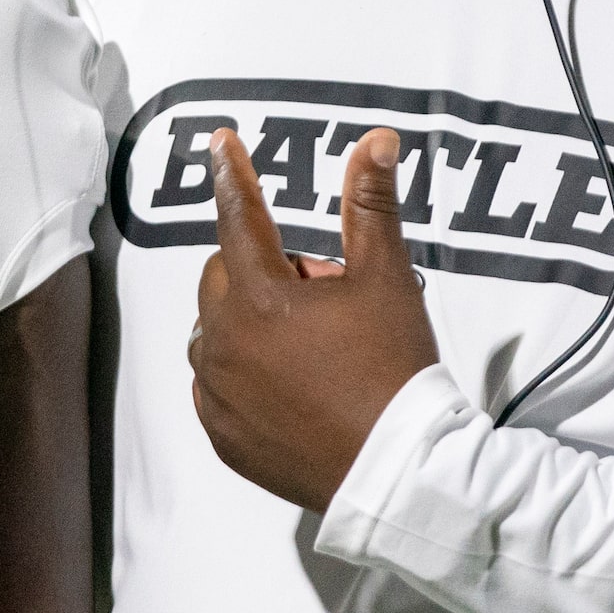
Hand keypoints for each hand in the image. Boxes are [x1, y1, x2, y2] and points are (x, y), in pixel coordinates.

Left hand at [189, 126, 440, 511]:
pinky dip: (240, 373)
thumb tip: (375, 142)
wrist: (397, 471)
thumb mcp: (387, 280)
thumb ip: (370, 206)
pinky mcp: (222, 436)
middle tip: (323, 294)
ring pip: (215, 332)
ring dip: (247, 322)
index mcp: (259, 298)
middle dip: (265, 270)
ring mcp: (217, 394)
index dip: (234, 174)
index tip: (221, 141)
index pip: (239, 217)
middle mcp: (224, 343)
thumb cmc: (393, 369)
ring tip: (310, 344)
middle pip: (224, 276)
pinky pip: (215, 386)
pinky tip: (289, 384)